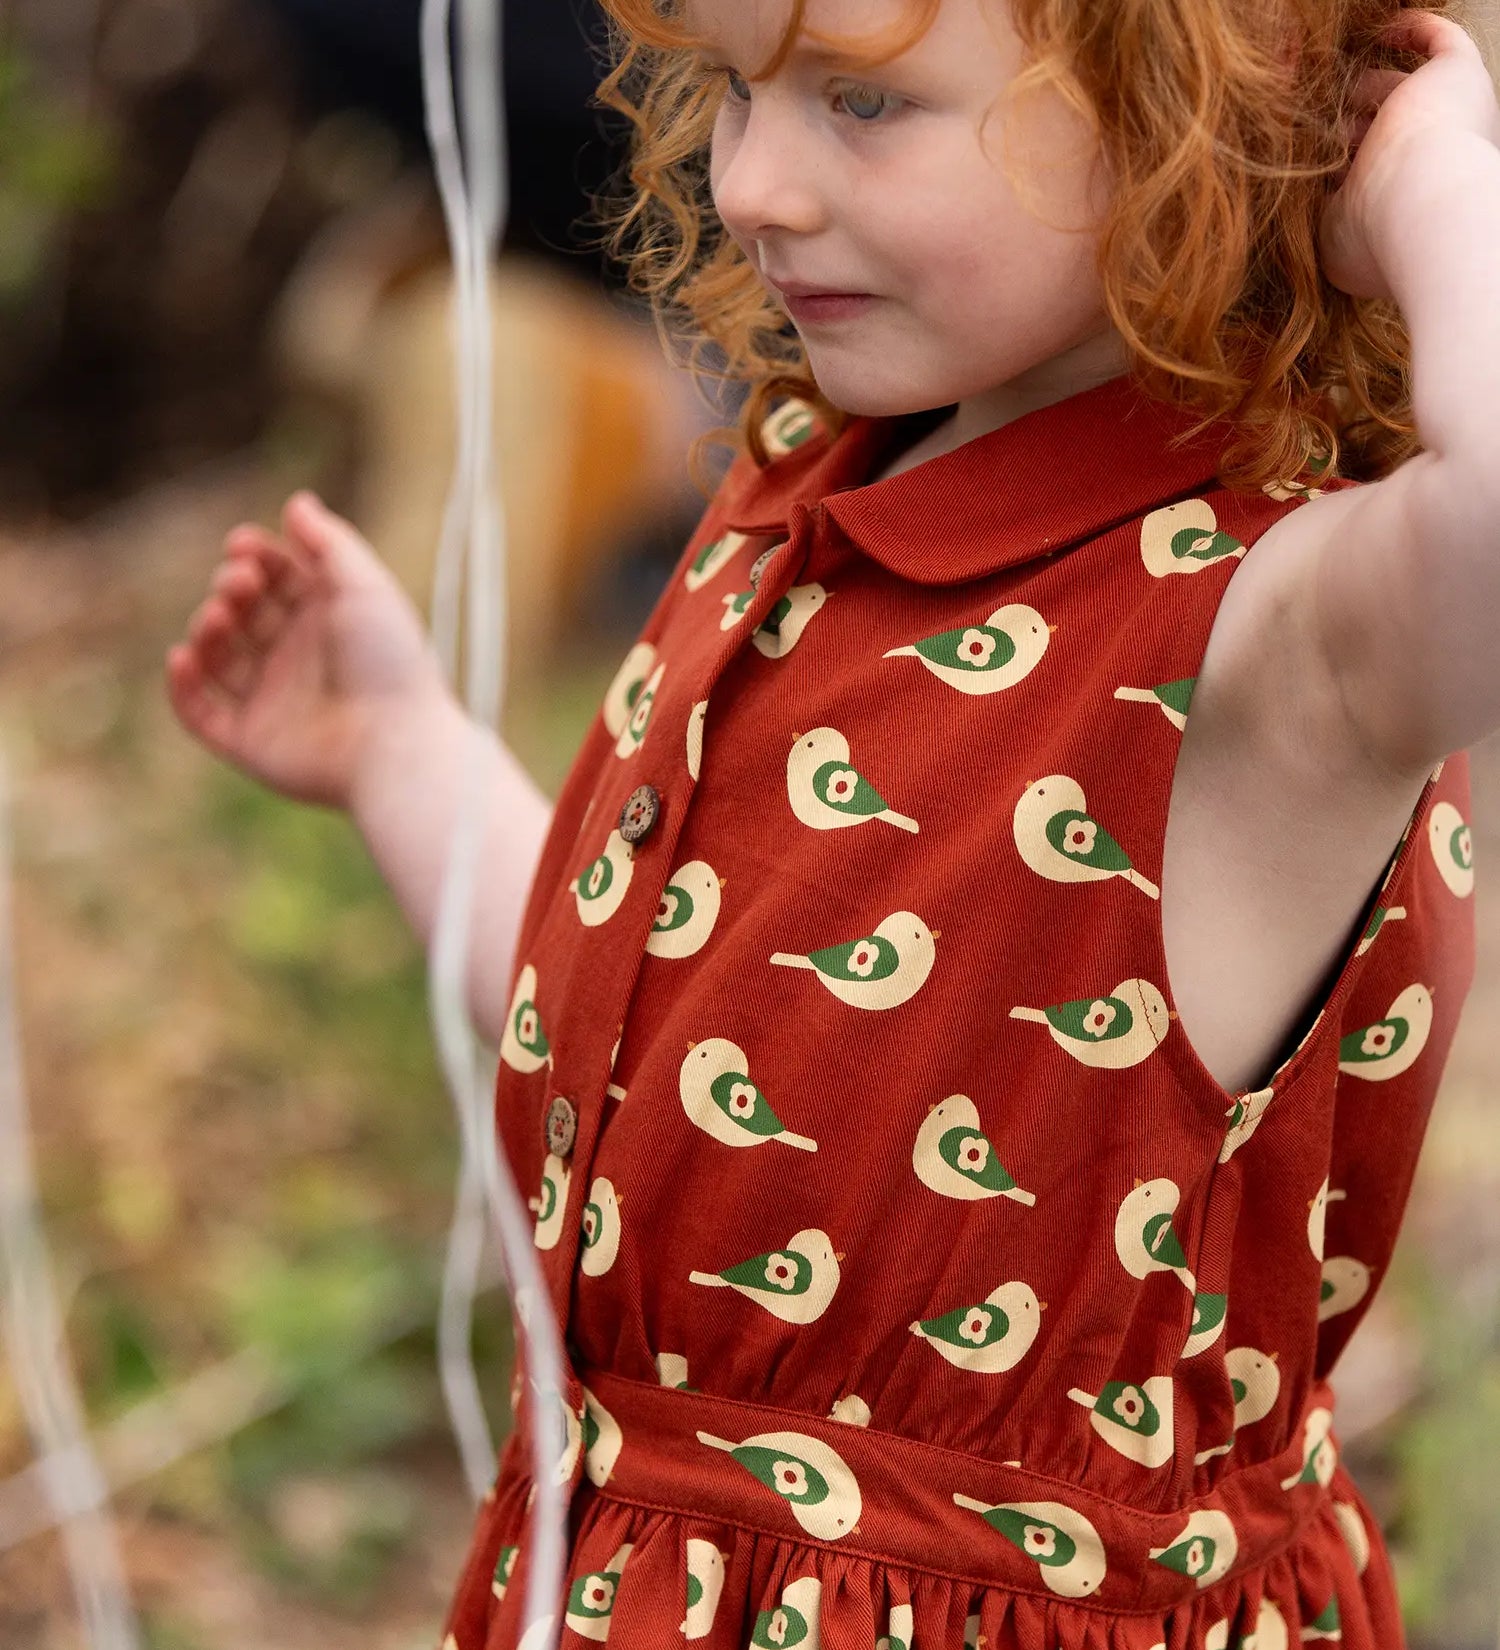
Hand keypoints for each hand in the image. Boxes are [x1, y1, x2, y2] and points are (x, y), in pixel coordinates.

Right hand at [165, 491, 447, 809]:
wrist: (395, 743)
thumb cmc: (389, 662)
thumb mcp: (364, 586)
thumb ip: (330, 542)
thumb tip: (297, 503)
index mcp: (329, 621)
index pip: (278, 578)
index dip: (254, 556)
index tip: (244, 545)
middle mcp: (299, 659)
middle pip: (244, 612)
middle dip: (232, 587)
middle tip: (240, 583)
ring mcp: (273, 701)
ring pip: (217, 658)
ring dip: (206, 629)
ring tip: (219, 618)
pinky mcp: (251, 742)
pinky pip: (200, 714)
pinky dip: (183, 686)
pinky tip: (184, 657)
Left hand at [1319, 10, 1499, 300]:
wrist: (1421, 207)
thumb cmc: (1372, 233)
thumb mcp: (1328, 232)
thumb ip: (1313, 210)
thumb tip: (1292, 193)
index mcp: (1402, 196)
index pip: (1362, 170)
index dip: (1331, 165)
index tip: (1295, 166)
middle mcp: (1431, 156)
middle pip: (1375, 127)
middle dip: (1337, 126)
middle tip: (1297, 121)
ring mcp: (1448, 114)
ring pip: (1395, 87)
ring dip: (1356, 85)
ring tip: (1312, 81)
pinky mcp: (1459, 75)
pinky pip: (1441, 39)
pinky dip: (1413, 29)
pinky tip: (1381, 30)